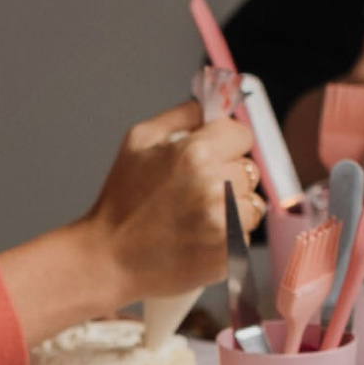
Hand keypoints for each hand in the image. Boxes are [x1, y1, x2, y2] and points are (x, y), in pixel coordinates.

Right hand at [79, 98, 260, 308]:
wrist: (109, 258)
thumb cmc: (121, 202)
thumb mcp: (139, 140)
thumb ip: (182, 115)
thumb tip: (215, 106)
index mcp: (195, 154)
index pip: (243, 135)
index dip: (227, 143)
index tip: (214, 154)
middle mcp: (215, 188)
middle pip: (250, 169)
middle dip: (229, 175)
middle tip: (196, 189)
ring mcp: (225, 224)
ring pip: (254, 203)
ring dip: (235, 207)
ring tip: (199, 214)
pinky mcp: (229, 254)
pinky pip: (246, 234)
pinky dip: (229, 235)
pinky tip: (200, 236)